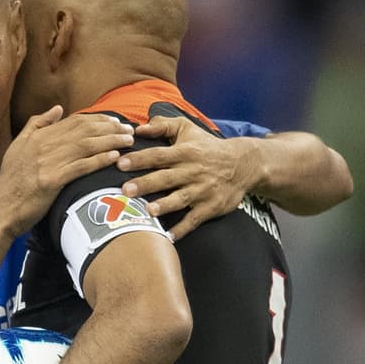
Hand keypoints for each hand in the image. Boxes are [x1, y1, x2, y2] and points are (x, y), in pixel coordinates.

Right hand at [0, 107, 134, 237]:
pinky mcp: (51, 181)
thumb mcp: (19, 146)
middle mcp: (43, 145)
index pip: (75, 121)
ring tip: (128, 141)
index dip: (99, 119)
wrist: (1, 209)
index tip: (116, 121)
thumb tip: (58, 109)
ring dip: (110, 141)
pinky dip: (99, 160)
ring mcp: (47, 162)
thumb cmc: (12, 181)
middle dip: (110, 127)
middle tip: (129, 130)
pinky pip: (80, 166)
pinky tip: (114, 157)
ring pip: (85, 145)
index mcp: (38, 136)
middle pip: (84, 130)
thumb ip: (37, 124)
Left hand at [118, 115, 261, 240]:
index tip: (120, 163)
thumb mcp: (188, 129)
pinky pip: (194, 219)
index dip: (140, 159)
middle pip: (166, 178)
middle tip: (125, 190)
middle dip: (146, 184)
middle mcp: (192, 171)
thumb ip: (162, 126)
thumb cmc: (207, 147)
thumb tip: (138, 128)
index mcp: (184, 153)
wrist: (243, 164)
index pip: (158, 155)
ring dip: (164, 205)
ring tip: (148, 211)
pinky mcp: (210, 207)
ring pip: (180, 199)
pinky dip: (183, 229)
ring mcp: (202, 190)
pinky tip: (169, 237)